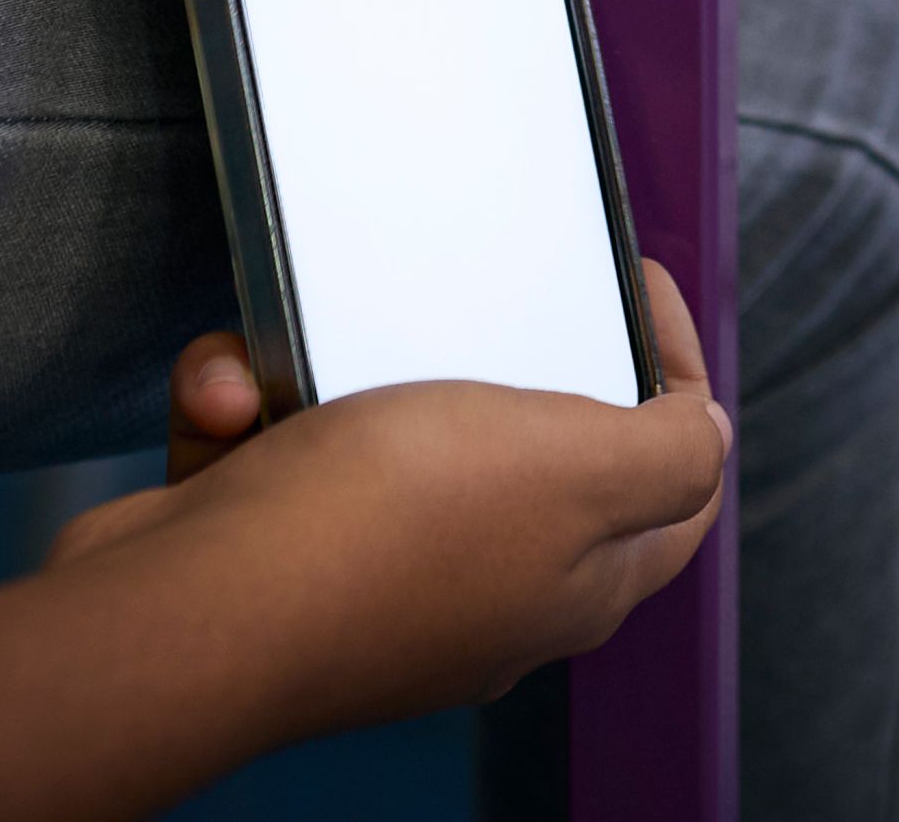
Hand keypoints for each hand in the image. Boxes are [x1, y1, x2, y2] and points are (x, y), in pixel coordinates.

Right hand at [47, 266, 722, 720]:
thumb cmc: (390, 530)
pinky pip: (269, 441)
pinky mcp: (265, 553)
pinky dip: (247, 402)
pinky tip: (237, 398)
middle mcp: (480, 590)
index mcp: (577, 581)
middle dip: (480, 346)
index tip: (627, 282)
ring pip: (372, 423)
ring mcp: (369, 576)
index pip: (675, 485)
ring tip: (313, 337)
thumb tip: (711, 439)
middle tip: (463, 286)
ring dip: (334, 358)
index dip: (674, 375)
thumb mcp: (581, 466)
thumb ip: (670, 456)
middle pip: (523, 443)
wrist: (187, 615)